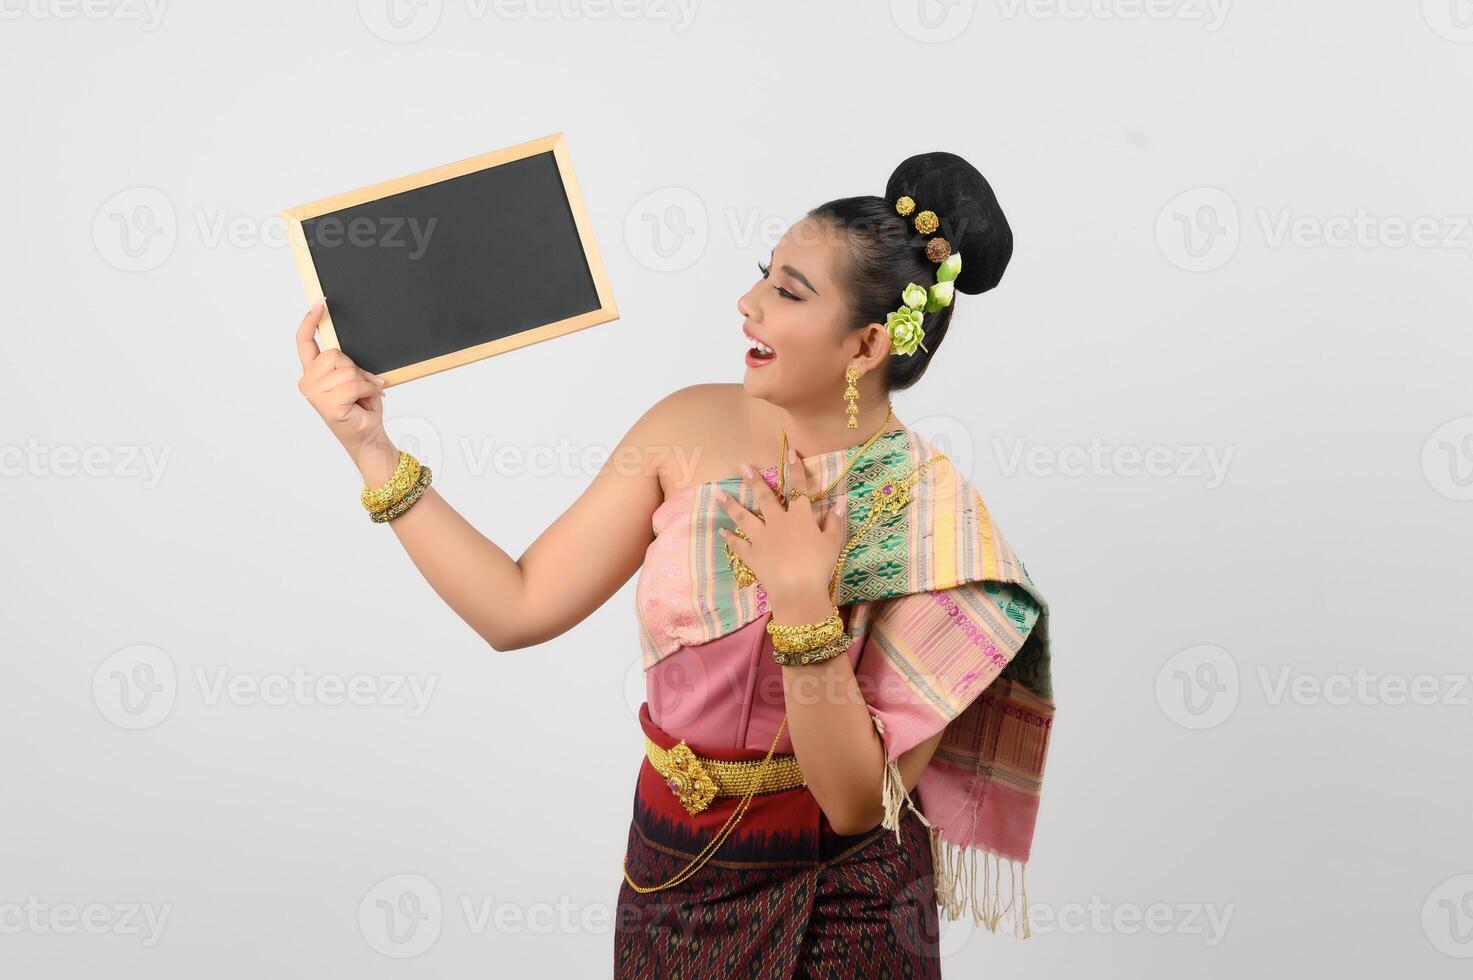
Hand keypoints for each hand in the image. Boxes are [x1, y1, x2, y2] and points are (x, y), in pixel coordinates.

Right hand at [294, 300, 393, 472]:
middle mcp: (308, 382)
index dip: (310, 322)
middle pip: (334, 354)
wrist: (368, 434)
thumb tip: (343, 346)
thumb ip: (344, 362)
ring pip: (347, 370)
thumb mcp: (354, 377)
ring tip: (364, 395)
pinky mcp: (327, 404)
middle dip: (355, 367)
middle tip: (361, 385)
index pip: (304, 342)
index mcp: (313, 373)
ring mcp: (315, 394)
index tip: (320, 304)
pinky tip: (365, 402)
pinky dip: (368, 391)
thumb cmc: (361, 407)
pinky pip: (355, 384)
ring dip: (364, 382)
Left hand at [716, 449, 847, 618]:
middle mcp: (777, 522)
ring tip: (719, 494)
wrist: (798, 590)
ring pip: (744, 517)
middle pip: (765, 498)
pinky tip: (721, 531)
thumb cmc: (819, 565)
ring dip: (731, 505)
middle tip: (744, 467)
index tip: (789, 453)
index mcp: (799, 517)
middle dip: (754, 481)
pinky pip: (738, 544)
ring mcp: (761, 538)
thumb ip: (835, 521)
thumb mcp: (833, 543)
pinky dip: (729, 538)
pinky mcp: (751, 555)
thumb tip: (841, 501)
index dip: (795, 470)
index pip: (798, 488)